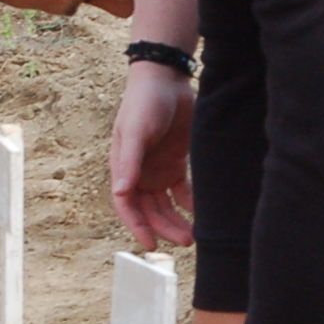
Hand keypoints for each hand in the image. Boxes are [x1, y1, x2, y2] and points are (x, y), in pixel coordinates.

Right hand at [108, 67, 195, 246]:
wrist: (167, 79)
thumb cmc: (144, 103)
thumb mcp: (135, 131)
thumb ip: (129, 161)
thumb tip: (122, 192)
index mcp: (124, 168)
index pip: (127, 205)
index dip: (136, 226)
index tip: (150, 244)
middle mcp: (140, 173)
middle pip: (150, 210)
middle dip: (164, 228)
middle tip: (185, 240)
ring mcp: (158, 169)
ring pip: (166, 205)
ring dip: (177, 221)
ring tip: (193, 235)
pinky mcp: (177, 163)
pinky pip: (183, 191)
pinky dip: (190, 204)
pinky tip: (202, 213)